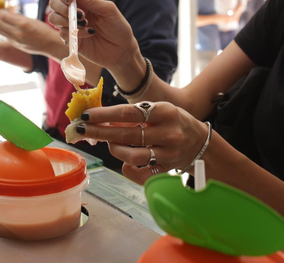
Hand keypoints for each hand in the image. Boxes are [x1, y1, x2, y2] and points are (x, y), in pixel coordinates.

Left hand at [0, 9, 63, 57]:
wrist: (50, 44)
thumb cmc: (43, 29)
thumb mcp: (31, 20)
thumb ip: (19, 17)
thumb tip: (7, 12)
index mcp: (23, 24)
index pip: (4, 16)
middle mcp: (18, 33)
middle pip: (0, 24)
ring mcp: (16, 41)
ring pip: (0, 31)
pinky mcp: (16, 45)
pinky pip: (6, 36)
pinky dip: (3, 30)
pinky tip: (4, 27)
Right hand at [47, 0, 139, 72]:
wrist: (122, 50)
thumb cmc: (118, 27)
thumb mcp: (108, 10)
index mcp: (82, 1)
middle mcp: (73, 12)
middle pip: (53, 3)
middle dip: (62, 7)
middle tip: (81, 15)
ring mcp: (71, 26)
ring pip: (53, 18)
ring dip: (66, 20)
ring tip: (85, 23)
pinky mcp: (71, 40)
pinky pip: (62, 34)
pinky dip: (75, 33)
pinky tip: (89, 33)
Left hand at [73, 102, 209, 184]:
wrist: (201, 141)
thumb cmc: (173, 121)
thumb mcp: (159, 109)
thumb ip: (136, 114)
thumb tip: (103, 119)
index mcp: (165, 112)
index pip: (128, 113)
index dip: (104, 115)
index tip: (86, 115)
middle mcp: (168, 133)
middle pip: (127, 135)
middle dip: (100, 132)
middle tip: (82, 129)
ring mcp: (168, 153)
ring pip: (133, 156)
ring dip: (115, 150)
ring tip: (110, 144)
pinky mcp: (167, 170)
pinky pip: (143, 175)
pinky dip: (129, 170)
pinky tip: (125, 163)